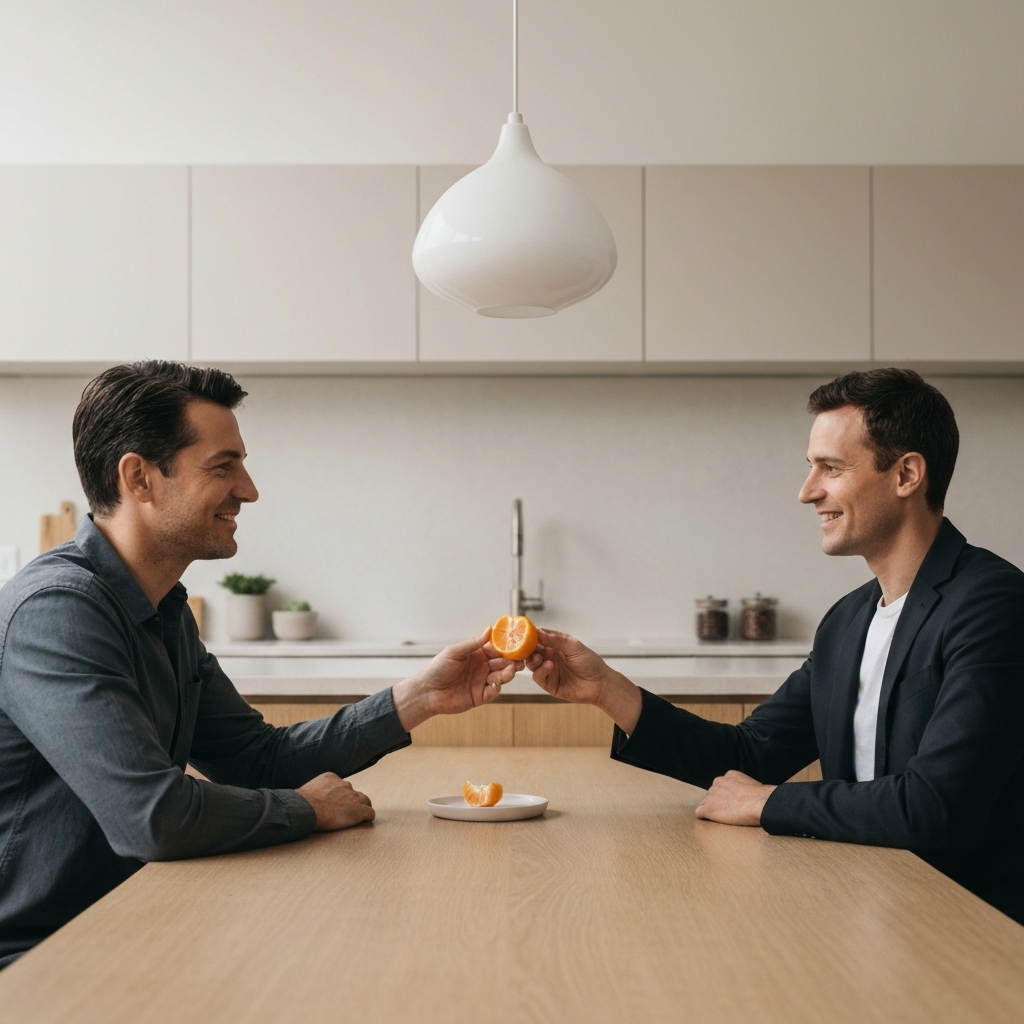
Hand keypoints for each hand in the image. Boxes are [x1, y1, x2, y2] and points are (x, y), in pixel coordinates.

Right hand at [297, 772, 374, 830]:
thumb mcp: (307, 791)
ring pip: (365, 800)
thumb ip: (314, 791)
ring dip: (362, 806)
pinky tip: (365, 821)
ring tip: (358, 814)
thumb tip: (307, 799)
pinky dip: (368, 816)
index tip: (335, 803)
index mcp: (332, 778)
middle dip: (351, 800)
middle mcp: (344, 785)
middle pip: (353, 792)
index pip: (341, 785)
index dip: (340, 795)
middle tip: (345, 810)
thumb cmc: (302, 803)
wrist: (307, 809)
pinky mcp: (358, 811)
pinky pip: (370, 812)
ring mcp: (353, 797)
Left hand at [391, 627, 522, 731]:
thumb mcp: (455, 652)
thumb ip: (473, 643)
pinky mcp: (480, 696)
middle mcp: (482, 667)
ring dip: (508, 674)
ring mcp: (482, 682)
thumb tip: (489, 629)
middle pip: (502, 663)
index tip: (517, 644)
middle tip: (521, 660)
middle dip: (512, 661)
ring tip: (512, 671)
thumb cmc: (437, 668)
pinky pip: (493, 692)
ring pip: (501, 677)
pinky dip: (496, 688)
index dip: (507, 647)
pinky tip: (495, 684)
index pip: (496, 649)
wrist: (427, 692)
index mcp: (477, 654)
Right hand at [526, 628, 641, 733]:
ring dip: (532, 660)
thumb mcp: (573, 646)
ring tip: (540, 658)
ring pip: (531, 663)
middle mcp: (549, 656)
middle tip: (526, 647)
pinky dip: (540, 670)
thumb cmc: (589, 662)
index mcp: (555, 645)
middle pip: (531, 651)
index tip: (522, 633)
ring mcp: (548, 670)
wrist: (599, 684)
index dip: (530, 635)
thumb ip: (555, 639)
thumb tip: (537, 631)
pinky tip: (548, 666)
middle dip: (527, 649)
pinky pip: (538, 676)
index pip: (538, 637)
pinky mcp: (549, 684)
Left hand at [694, 770, 775, 826]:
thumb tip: (745, 796)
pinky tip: (712, 821)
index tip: (733, 803)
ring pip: (705, 803)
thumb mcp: (752, 785)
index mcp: (728, 776)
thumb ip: (743, 787)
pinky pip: (699, 813)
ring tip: (724, 818)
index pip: (721, 786)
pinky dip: (705, 818)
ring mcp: (711, 795)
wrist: (760, 803)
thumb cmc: (762, 797)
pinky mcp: (709, 808)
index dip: (726, 796)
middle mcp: (717, 782)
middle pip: (712, 794)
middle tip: (730, 812)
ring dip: (712, 810)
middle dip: (718, 803)